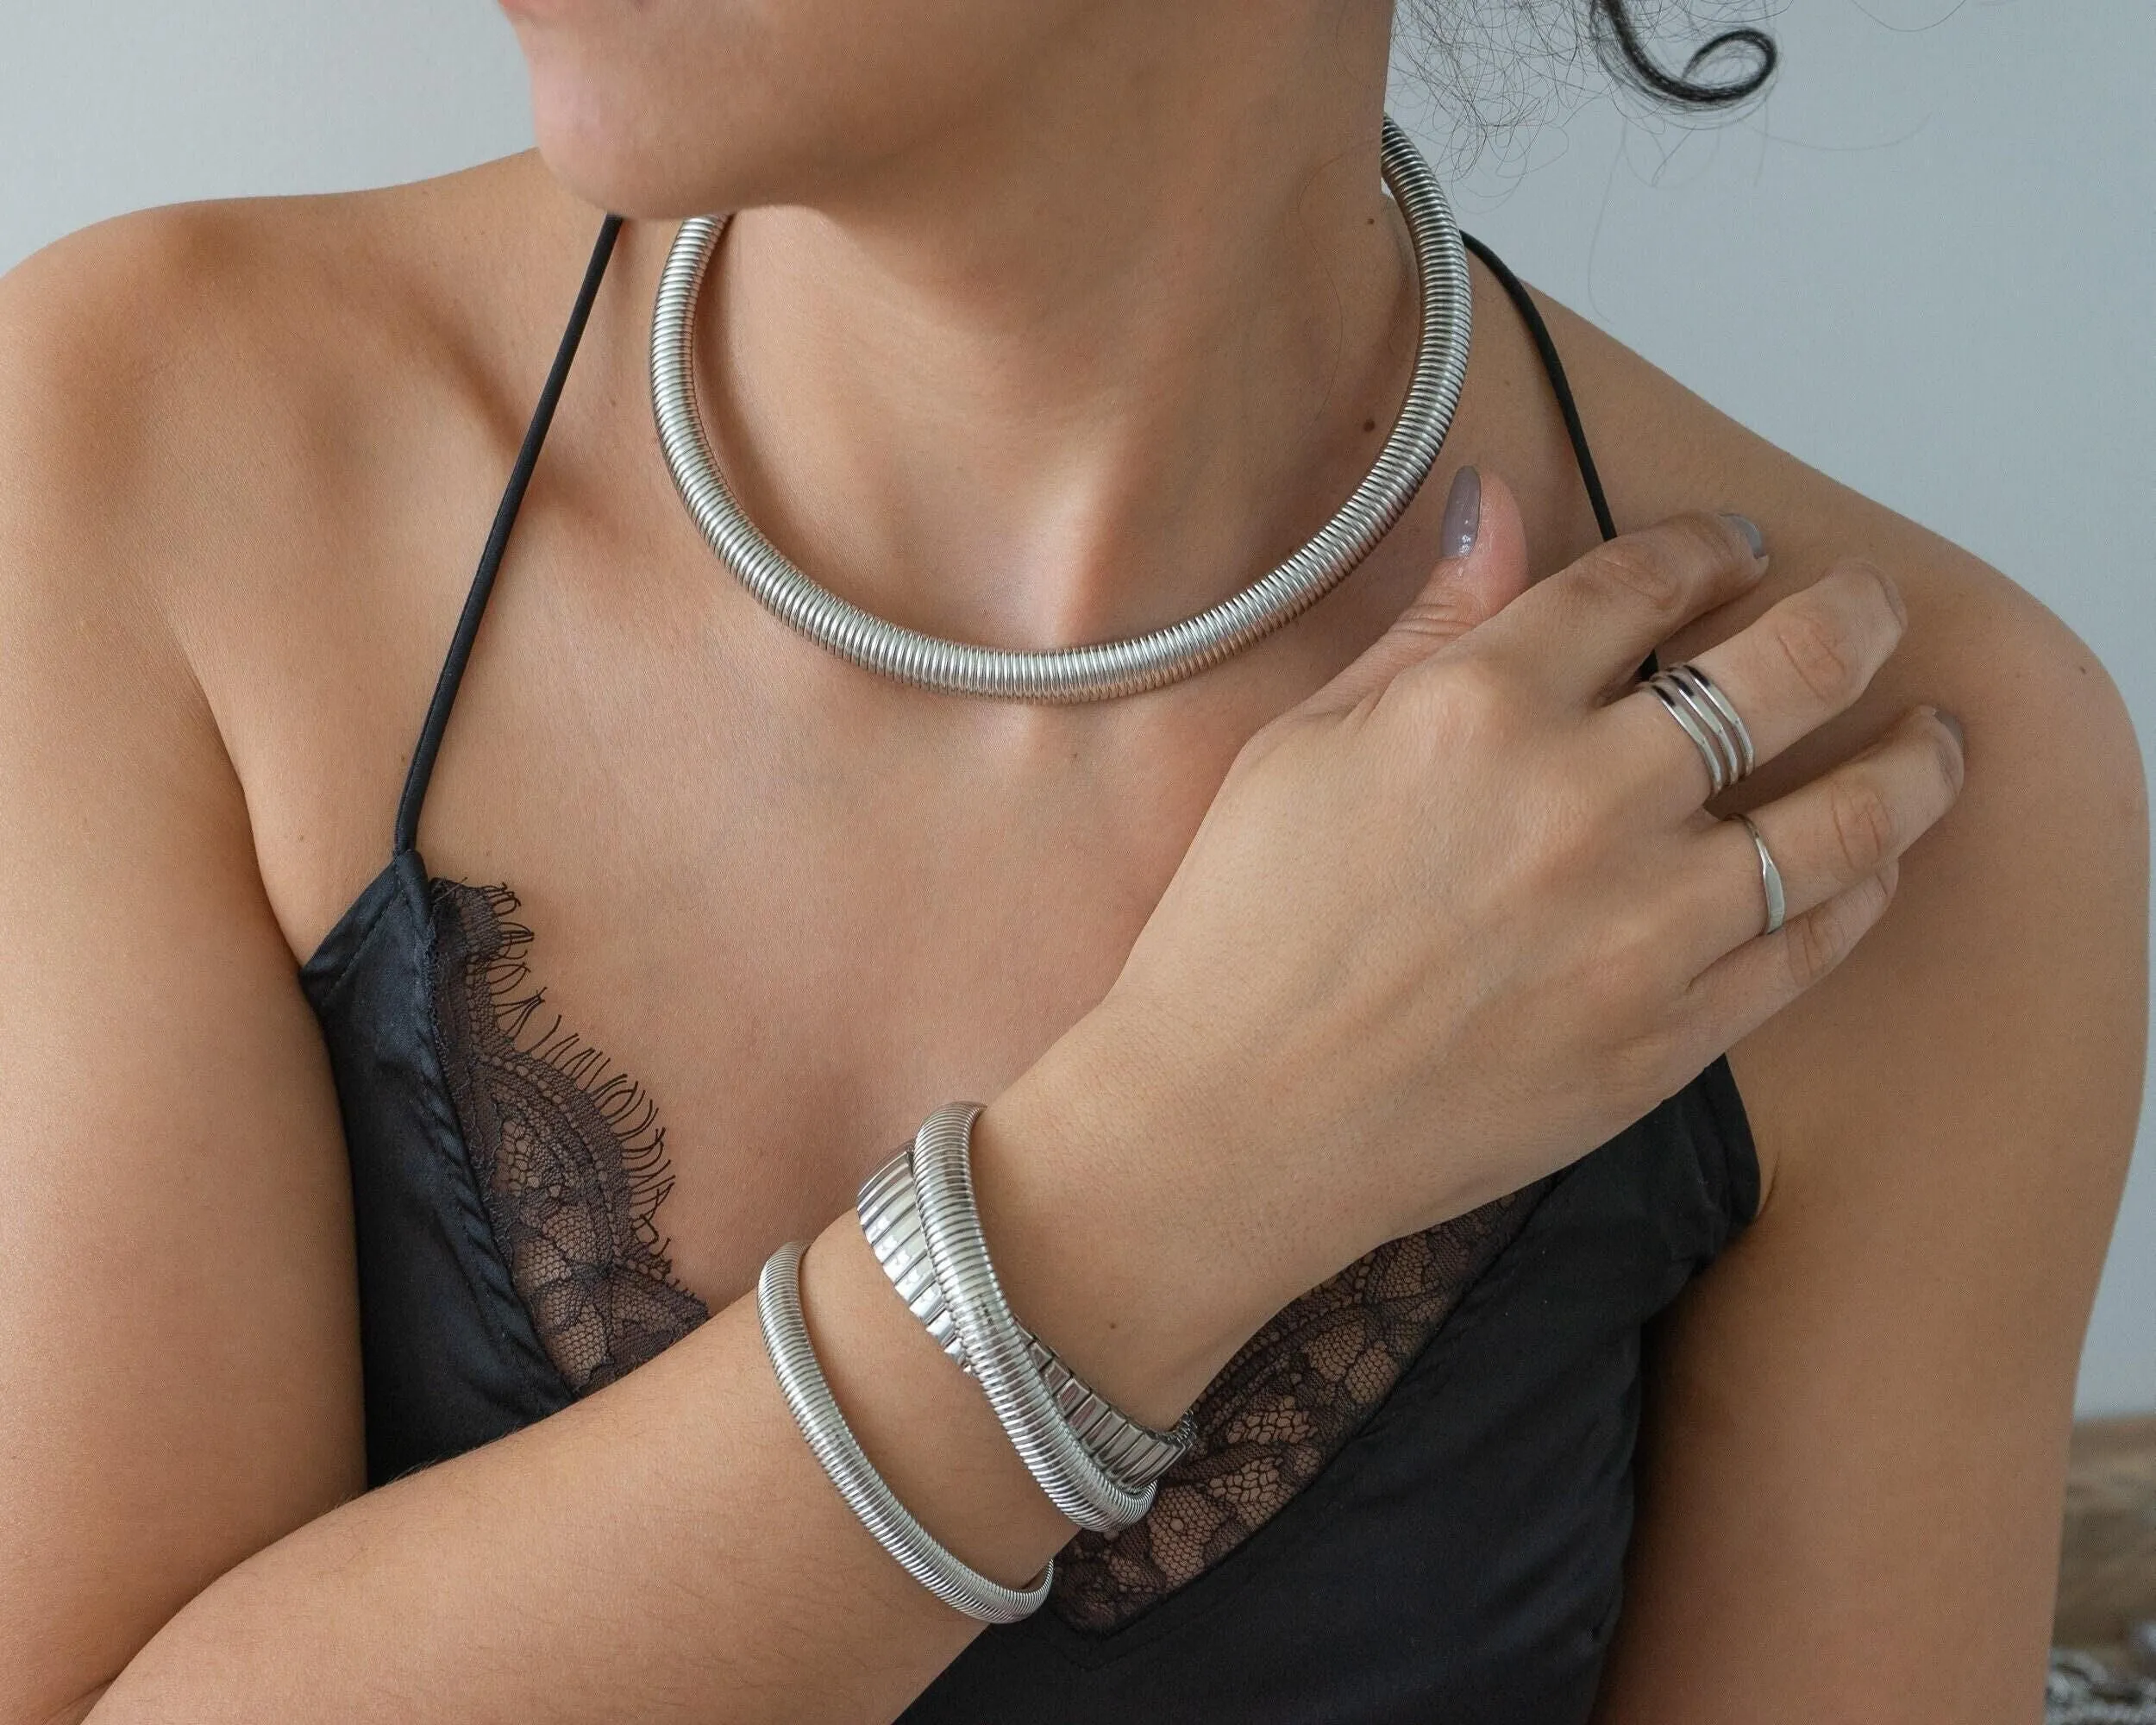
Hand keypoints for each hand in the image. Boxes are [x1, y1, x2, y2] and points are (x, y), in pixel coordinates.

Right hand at [982, 471, 1965, 1400]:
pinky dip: (1861, 889)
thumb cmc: (1242, 930)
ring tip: (1938, 738)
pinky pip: (1812, 945)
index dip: (1705, 548)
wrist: (1232, 1126)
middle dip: (1850, 615)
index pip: (1640, 582)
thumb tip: (1501, 505)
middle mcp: (1584, 801)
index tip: (1732, 548)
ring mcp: (1642, 928)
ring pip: (1841, 815)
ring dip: (1912, 760)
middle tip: (1871, 604)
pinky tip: (1873, 863)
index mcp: (1478, 708)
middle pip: (1783, 670)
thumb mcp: (1302, 743)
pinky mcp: (1669, 1039)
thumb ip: (1426, 624)